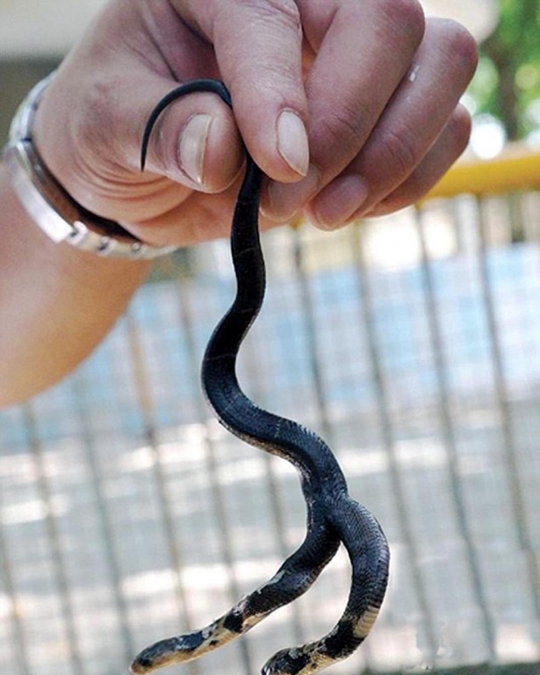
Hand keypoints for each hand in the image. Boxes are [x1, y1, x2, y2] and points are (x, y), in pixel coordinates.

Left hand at [33, 0, 476, 246]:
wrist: (139, 169)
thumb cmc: (115, 127)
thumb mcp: (104, 126)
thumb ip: (152, 130)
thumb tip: (222, 149)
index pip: (276, 17)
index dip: (283, 97)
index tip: (279, 172)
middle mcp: (303, 4)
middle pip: (389, 22)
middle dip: (349, 127)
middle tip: (292, 198)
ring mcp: (353, 56)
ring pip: (442, 63)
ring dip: (393, 154)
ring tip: (324, 214)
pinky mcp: (383, 111)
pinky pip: (447, 125)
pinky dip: (413, 177)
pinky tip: (353, 208)